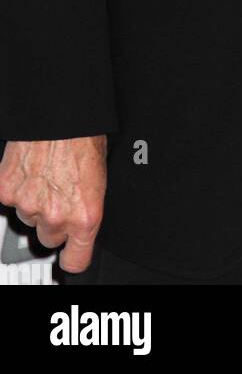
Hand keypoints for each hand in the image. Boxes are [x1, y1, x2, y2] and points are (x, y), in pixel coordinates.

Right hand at [0, 136, 106, 271]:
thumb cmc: (84, 137)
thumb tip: (81, 215)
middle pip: (49, 236)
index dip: (73, 255)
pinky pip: (11, 199)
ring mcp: (28, 205)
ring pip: (28, 217)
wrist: (60, 113)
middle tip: (59, 193)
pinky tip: (31, 168)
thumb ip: (87, 204)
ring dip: (35, 201)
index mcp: (85, 215)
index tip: (72, 252)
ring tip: (47, 173)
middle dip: (54, 219)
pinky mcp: (7, 191)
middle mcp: (56, 216)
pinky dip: (17, 187)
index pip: (76, 260)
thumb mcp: (100, 176)